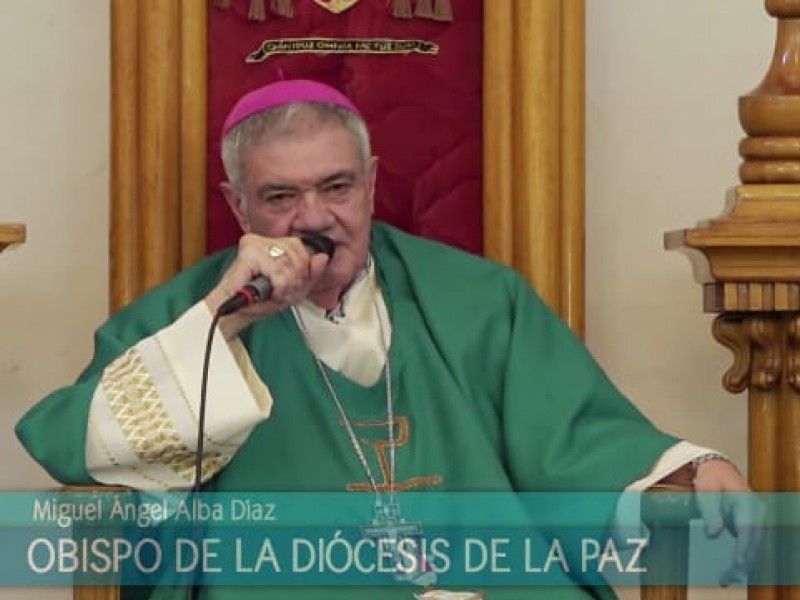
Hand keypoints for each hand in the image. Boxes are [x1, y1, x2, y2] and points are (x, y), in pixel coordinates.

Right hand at [205, 233, 329, 337]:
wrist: (235, 312)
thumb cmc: (259, 301)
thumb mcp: (294, 288)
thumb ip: (311, 273)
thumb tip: (323, 257)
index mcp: (275, 244)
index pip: (302, 248)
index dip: (303, 271)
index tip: (291, 286)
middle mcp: (264, 239)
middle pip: (299, 254)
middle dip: (296, 280)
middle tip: (282, 292)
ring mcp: (255, 242)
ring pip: (290, 264)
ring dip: (286, 287)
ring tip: (275, 292)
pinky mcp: (249, 250)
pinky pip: (279, 271)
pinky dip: (279, 287)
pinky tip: (269, 291)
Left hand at [692, 458, 764, 585]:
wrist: (717, 467)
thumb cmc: (710, 477)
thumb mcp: (705, 488)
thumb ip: (709, 511)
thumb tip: (713, 534)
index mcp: (746, 500)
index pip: (748, 529)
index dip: (744, 549)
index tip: (737, 565)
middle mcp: (757, 510)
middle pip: (755, 541)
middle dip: (744, 562)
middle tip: (730, 577)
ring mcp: (757, 516)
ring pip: (755, 544)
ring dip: (745, 563)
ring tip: (729, 577)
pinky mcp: (752, 523)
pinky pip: (751, 542)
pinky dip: (745, 556)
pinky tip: (734, 570)